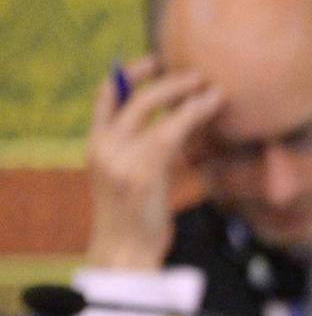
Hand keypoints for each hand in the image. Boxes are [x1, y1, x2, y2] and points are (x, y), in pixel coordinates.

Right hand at [84, 57, 224, 269]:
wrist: (124, 253)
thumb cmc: (134, 221)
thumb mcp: (131, 180)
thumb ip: (142, 153)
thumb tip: (176, 130)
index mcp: (95, 145)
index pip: (106, 95)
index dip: (129, 73)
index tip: (153, 61)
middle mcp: (103, 145)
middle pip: (132, 95)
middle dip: (165, 79)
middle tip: (195, 74)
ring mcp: (120, 156)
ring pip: (152, 107)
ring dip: (183, 92)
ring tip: (210, 87)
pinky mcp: (142, 170)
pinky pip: (171, 131)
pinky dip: (193, 114)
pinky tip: (212, 106)